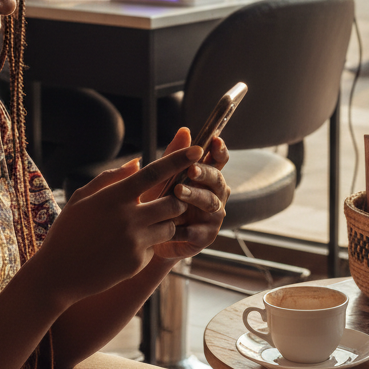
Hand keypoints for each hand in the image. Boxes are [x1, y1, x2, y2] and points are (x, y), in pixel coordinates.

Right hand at [34, 146, 201, 305]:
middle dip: (177, 198)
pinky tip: (126, 248)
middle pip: (172, 201)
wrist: (58, 275)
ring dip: (166, 222)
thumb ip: (111, 178)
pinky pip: (156, 247)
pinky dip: (150, 243)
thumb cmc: (68, 231)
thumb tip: (138, 163)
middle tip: (171, 198)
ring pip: (170, 226)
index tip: (197, 149)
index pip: (154, 172)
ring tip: (146, 224)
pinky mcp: (138, 262)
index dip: (178, 159)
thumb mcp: (82, 198)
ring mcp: (135, 242)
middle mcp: (128, 218)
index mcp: (114, 197)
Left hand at [142, 127, 229, 261]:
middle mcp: (214, 194)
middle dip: (205, 173)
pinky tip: (173, 224)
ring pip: (210, 203)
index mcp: (206, 177)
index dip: (220, 150)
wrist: (148, 238)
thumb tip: (185, 130)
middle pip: (217, 179)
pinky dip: (185, 227)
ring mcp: (212, 216)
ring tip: (178, 192)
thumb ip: (174, 156)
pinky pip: (198, 230)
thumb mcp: (162, 177)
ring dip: (195, 196)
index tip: (215, 140)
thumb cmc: (157, 202)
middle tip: (191, 170)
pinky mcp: (205, 237)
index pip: (219, 160)